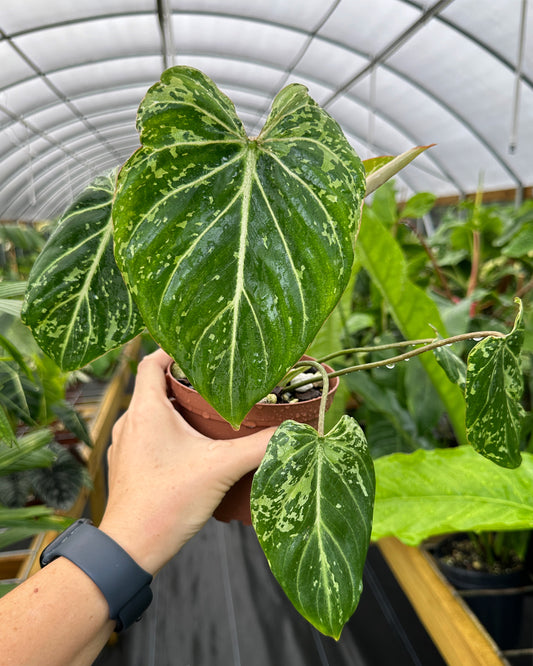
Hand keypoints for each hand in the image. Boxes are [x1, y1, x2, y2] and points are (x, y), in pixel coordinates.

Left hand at [99, 349, 274, 574]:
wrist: (130, 548)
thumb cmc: (167, 502)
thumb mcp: (221, 468)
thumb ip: (259, 447)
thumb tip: (293, 431)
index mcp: (146, 410)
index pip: (150, 362)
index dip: (172, 351)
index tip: (198, 351)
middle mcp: (130, 422)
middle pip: (154, 387)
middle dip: (184, 383)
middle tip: (215, 385)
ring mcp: (124, 446)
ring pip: (150, 414)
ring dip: (175, 410)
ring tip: (206, 416)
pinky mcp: (127, 467)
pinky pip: (146, 437)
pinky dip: (166, 434)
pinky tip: (190, 449)